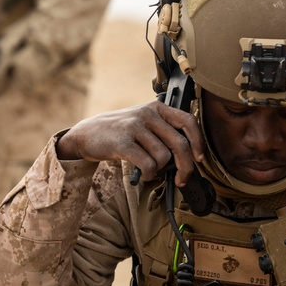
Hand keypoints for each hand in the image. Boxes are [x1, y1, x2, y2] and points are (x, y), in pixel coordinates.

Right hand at [56, 101, 206, 186]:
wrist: (87, 133)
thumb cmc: (119, 132)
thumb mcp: (143, 123)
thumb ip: (163, 132)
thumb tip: (186, 157)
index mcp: (156, 108)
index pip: (188, 121)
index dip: (198, 142)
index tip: (199, 158)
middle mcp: (147, 114)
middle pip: (179, 143)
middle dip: (185, 166)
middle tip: (183, 178)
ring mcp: (134, 127)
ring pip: (163, 157)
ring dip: (159, 170)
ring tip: (150, 170)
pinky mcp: (123, 142)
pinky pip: (147, 164)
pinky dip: (149, 174)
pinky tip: (144, 174)